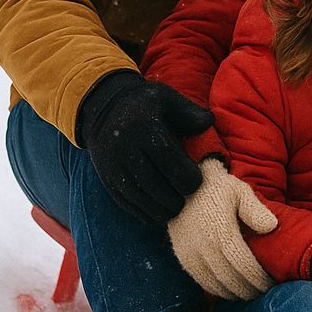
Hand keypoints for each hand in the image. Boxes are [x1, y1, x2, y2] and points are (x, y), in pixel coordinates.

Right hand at [76, 71, 215, 224]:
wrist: (102, 107)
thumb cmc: (143, 103)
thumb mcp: (165, 98)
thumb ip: (189, 112)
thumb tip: (209, 123)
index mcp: (142, 127)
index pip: (169, 162)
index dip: (188, 177)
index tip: (198, 180)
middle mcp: (123, 149)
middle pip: (154, 184)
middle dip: (176, 198)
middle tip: (188, 198)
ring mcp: (111, 167)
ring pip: (139, 198)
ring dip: (161, 210)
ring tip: (177, 208)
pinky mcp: (106, 179)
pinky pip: (126, 203)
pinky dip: (145, 213)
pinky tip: (160, 213)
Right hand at [168, 158, 277, 300]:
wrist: (182, 184)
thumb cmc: (218, 188)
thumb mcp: (240, 191)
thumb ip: (255, 210)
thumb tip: (272, 226)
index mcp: (221, 231)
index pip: (244, 265)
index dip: (258, 278)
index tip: (270, 284)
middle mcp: (203, 245)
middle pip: (230, 279)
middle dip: (248, 290)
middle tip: (262, 293)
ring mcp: (189, 252)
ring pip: (213, 283)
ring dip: (232, 293)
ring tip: (247, 294)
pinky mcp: (180, 255)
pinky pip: (199, 279)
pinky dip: (215, 289)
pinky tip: (228, 289)